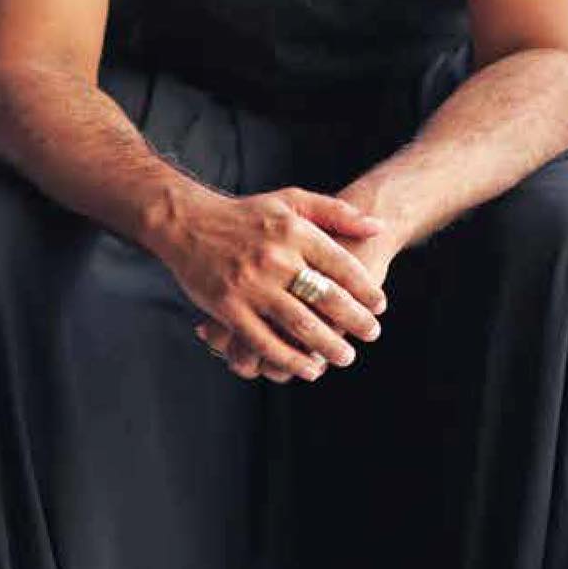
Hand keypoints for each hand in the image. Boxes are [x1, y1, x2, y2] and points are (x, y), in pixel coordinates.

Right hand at [155, 186, 390, 382]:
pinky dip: (290, 359)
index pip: (341, 265)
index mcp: (293, 231)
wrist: (187, 221)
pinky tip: (309, 368)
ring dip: (328, 346)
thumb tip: (377, 226)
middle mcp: (274, 257)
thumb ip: (335, 212)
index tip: (379, 306)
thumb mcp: (292, 200)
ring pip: (299, 324)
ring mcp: (250, 285)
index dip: (365, 289)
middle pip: (326, 297)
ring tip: (346, 356)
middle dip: (355, 321)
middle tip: (372, 335)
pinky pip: (264, 341)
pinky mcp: (228, 307)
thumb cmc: (246, 213)